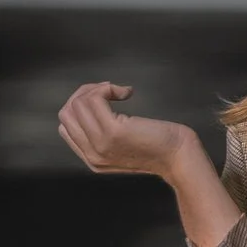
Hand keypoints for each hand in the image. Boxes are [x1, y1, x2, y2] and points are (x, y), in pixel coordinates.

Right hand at [58, 81, 192, 178]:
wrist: (181, 157)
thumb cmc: (160, 146)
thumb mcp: (125, 144)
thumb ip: (104, 133)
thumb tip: (89, 101)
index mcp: (92, 159)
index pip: (66, 125)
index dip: (81, 106)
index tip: (104, 100)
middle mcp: (92, 154)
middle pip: (67, 112)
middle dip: (85, 94)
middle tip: (110, 91)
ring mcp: (101, 144)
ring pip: (77, 103)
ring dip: (97, 89)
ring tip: (119, 91)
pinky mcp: (113, 132)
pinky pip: (94, 99)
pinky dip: (107, 88)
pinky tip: (126, 93)